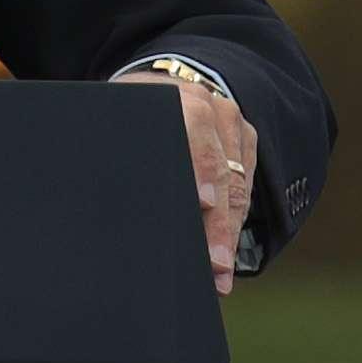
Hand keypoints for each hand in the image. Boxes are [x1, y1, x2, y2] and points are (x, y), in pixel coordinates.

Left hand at [130, 63, 261, 293]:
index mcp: (170, 96)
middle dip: (218, 222)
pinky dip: (235, 219)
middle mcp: (207, 104)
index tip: (201, 204)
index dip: (200, 168)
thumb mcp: (121, 129)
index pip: (192, 127)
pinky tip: (226, 252)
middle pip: (221, 168)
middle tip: (215, 266)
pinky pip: (246, 184)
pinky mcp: (245, 139)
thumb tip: (115, 212)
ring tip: (221, 273)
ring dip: (230, 230)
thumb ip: (126, 163)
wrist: (155, 89)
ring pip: (238, 182)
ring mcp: (230, 120)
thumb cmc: (128, 120)